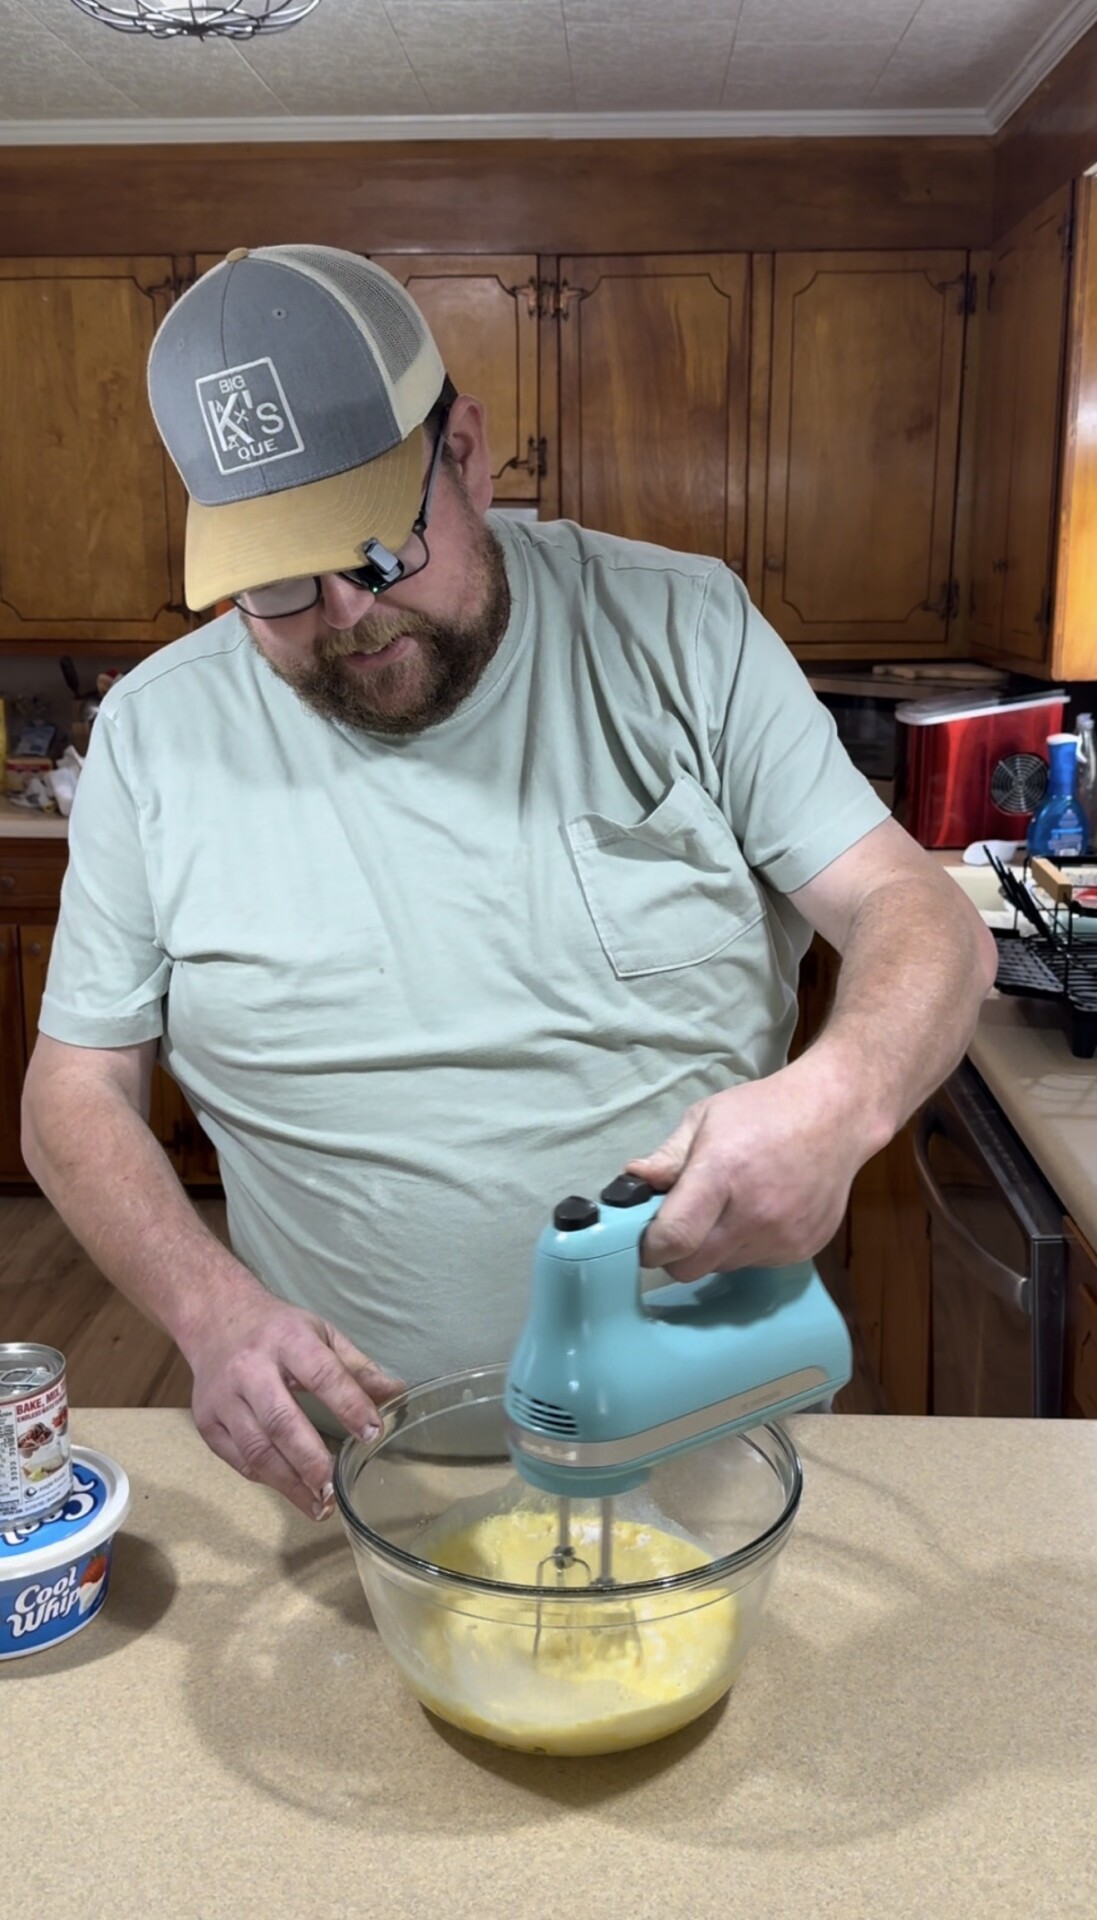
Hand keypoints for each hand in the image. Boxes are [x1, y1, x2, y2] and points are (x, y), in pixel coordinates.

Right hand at [182, 1284, 403, 1519]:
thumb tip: (397, 1393)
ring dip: (289, 1482)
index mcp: (287, 1339)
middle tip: (336, 1490)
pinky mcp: (207, 1421)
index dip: (349, 1405)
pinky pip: (238, 1458)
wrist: (215, 1318)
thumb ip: (356, 1367)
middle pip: (281, 1420)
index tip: (373, 1434)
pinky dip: (266, 1478)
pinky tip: (290, 1489)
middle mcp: (250, 1368)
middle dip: (311, 1460)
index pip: (321, 1374)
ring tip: (319, 1506)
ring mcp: (224, 1397)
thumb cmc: (277, 1329)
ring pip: (256, 1448)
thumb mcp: (321, 1333)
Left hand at [627, 1057, 871, 1281]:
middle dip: (675, 1255)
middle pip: (692, 1268)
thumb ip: (666, 1157)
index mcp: (722, 1174)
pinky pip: (755, 1264)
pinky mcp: (802, 1250)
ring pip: (722, 1268)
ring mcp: (782, 1237)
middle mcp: (754, 1214)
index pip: (674, 1238)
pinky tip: (757, 1214)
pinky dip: (745, 1248)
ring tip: (727, 1210)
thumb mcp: (706, 1118)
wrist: (835, 1117)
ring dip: (712, 1250)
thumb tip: (630, 1182)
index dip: (650, 1247)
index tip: (645, 1238)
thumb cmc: (764, 1111)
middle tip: (679, 1227)